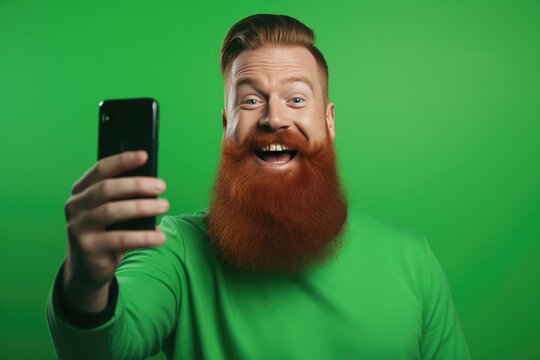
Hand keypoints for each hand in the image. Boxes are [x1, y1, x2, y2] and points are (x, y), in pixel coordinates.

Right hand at [62, 150, 167, 312]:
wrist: (87, 268)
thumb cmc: (106, 231)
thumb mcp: (112, 211)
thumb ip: (125, 197)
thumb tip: (154, 183)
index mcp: (81, 190)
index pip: (100, 169)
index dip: (122, 161)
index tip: (145, 155)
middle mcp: (75, 206)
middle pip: (106, 189)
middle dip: (136, 184)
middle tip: (161, 186)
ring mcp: (78, 227)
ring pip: (112, 211)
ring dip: (141, 207)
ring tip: (164, 206)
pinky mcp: (87, 248)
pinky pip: (119, 239)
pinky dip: (143, 237)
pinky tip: (160, 237)